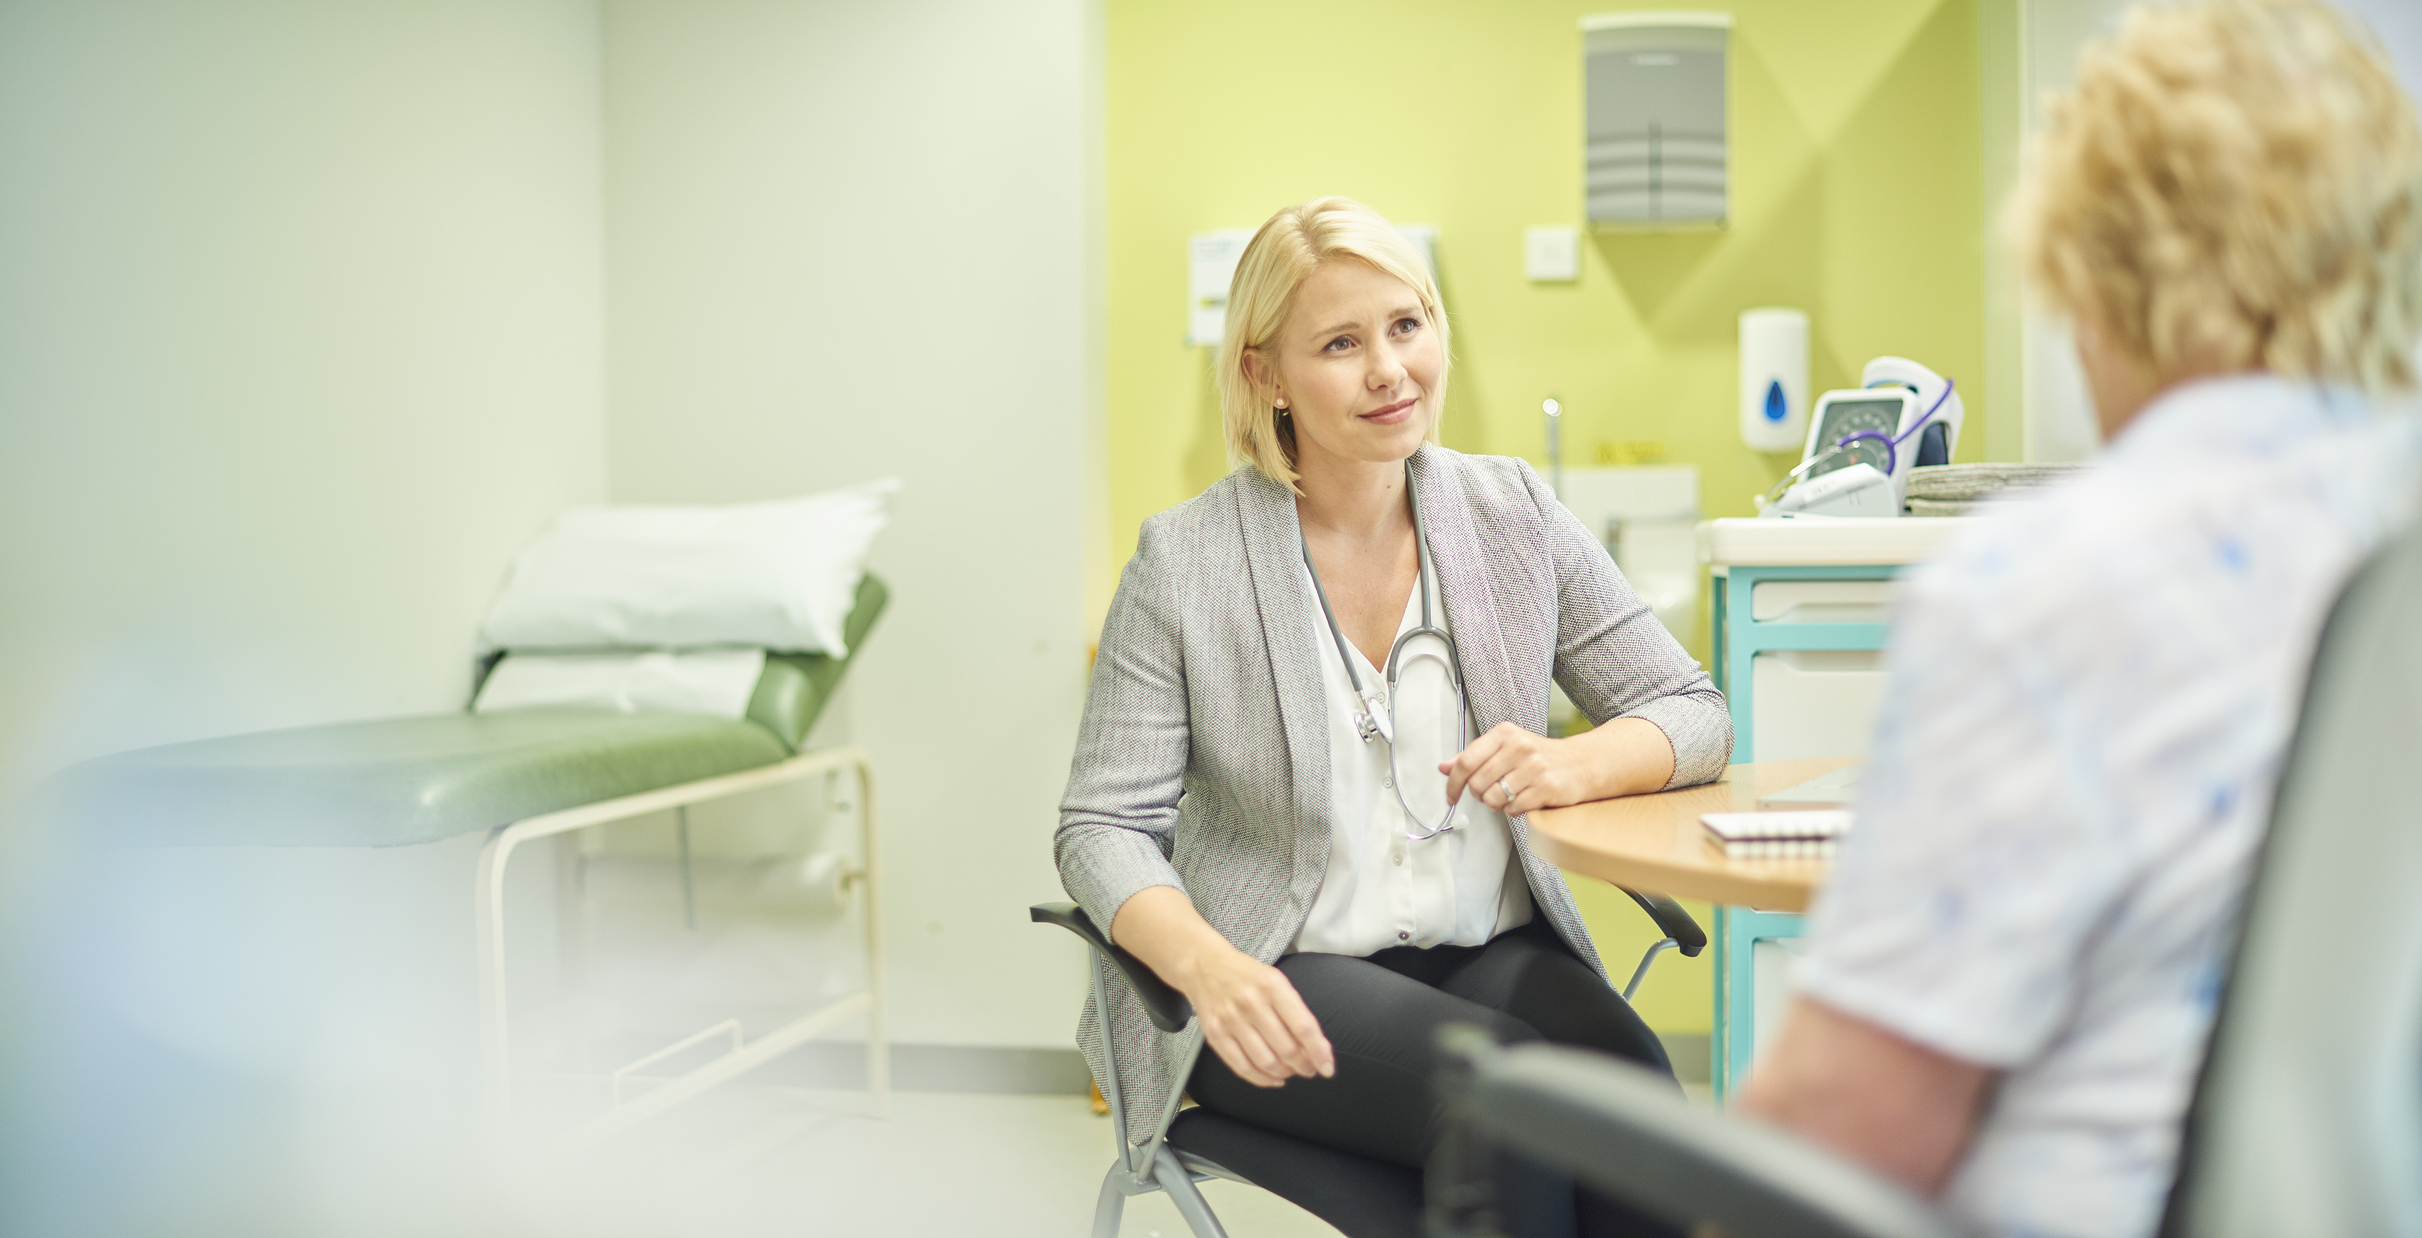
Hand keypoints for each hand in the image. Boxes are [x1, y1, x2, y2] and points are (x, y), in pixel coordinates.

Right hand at [1177, 947, 1334, 1087]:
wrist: (1205, 966)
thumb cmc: (1246, 976)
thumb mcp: (1277, 981)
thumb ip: (1296, 1012)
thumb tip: (1316, 1048)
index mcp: (1272, 986)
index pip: (1303, 1027)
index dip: (1319, 1052)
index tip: (1327, 1067)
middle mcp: (1251, 1003)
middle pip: (1286, 1049)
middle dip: (1303, 1066)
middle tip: (1309, 1069)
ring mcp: (1231, 1020)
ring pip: (1266, 1062)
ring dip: (1284, 1073)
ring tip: (1291, 1072)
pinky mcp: (1215, 1035)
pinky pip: (1242, 1067)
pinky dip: (1262, 1079)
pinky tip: (1272, 1078)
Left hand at [1440, 716, 1677, 811]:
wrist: (1582, 763)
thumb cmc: (1539, 757)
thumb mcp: (1505, 748)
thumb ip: (1473, 757)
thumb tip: (1443, 767)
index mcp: (1505, 733)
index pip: (1466, 761)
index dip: (1453, 783)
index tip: (1450, 796)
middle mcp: (1520, 747)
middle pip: (1478, 783)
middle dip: (1479, 795)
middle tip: (1490, 793)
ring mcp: (1534, 767)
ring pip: (1494, 798)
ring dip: (1497, 804)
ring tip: (1509, 796)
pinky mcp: (1546, 787)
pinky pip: (1513, 809)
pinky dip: (1513, 811)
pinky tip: (1523, 801)